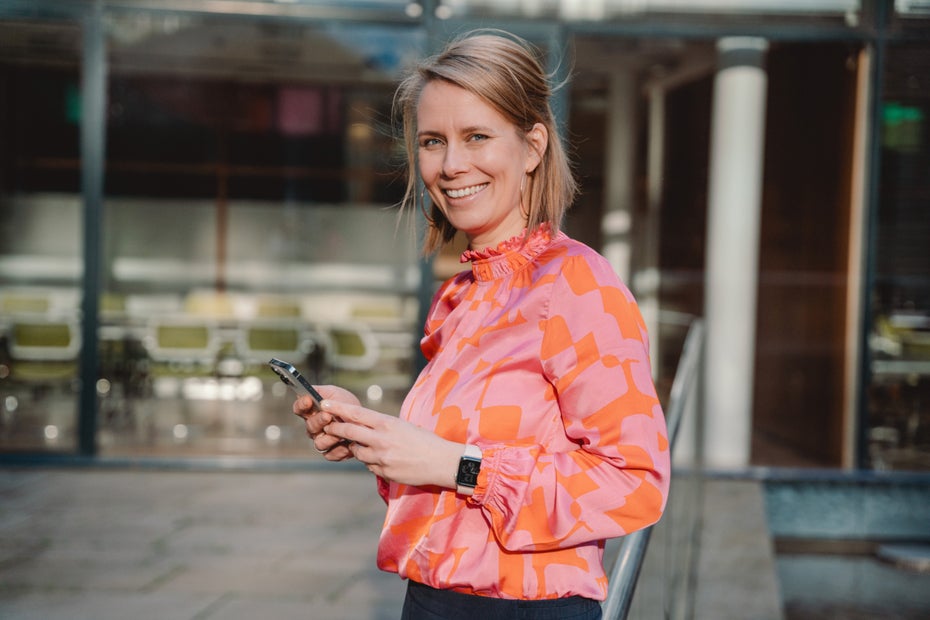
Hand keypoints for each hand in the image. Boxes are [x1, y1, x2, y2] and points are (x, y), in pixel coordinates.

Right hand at [292, 385, 357, 460]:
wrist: (364, 420)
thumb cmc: (347, 404)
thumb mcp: (335, 393)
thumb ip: (321, 392)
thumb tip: (309, 391)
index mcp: (312, 411)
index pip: (299, 408)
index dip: (301, 405)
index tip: (308, 400)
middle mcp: (314, 427)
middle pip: (309, 426)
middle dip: (318, 420)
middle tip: (327, 416)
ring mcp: (322, 440)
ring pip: (318, 443)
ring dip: (329, 437)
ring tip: (339, 433)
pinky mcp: (332, 452)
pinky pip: (330, 454)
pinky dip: (339, 450)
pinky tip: (347, 444)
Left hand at [320, 399, 462, 488]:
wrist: (441, 462)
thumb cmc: (425, 441)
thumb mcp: (403, 426)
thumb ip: (382, 426)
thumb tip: (363, 427)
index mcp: (387, 423)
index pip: (356, 413)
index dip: (337, 408)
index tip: (323, 404)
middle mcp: (381, 439)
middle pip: (348, 432)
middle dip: (335, 429)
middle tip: (328, 427)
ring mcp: (381, 457)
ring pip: (357, 452)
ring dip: (358, 448)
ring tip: (372, 446)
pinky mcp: (384, 472)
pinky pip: (369, 466)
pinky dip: (372, 462)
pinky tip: (386, 460)